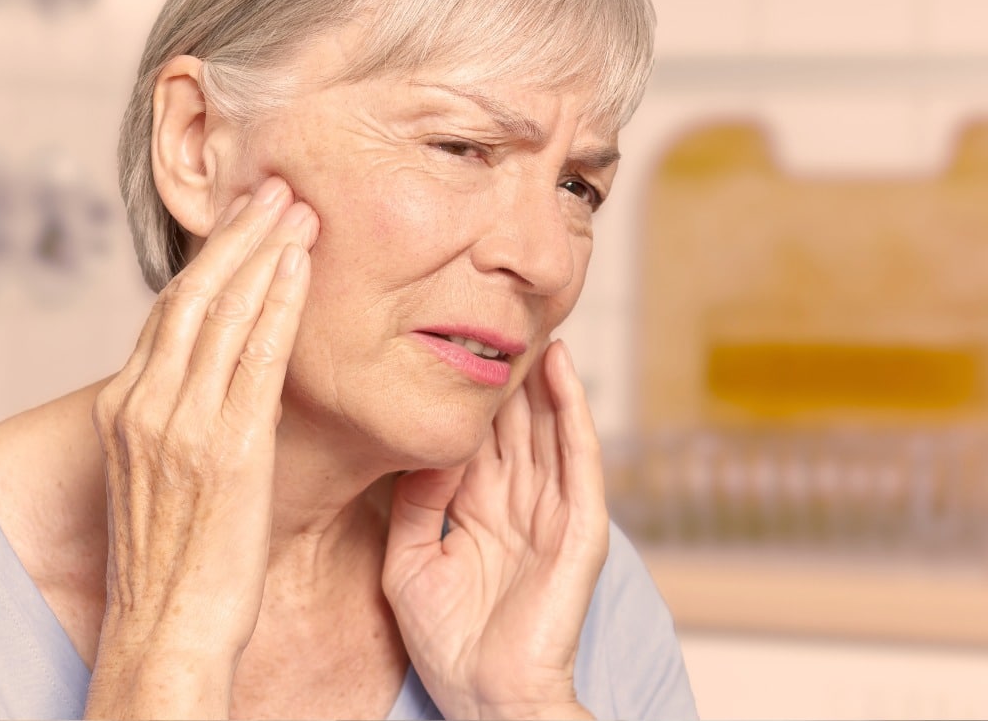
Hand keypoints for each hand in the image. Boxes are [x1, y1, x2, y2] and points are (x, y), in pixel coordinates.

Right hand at [84, 177, 317, 719]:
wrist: (164, 630)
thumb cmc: (173, 561)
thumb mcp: (158, 476)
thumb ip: (180, 419)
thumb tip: (218, 380)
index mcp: (125, 408)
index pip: (168, 312)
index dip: (209, 259)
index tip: (242, 221)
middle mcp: (144, 406)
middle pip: (191, 296)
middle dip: (236, 236)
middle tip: (274, 189)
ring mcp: (181, 425)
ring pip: (222, 312)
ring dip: (263, 252)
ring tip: (297, 209)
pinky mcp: (226, 450)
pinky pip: (255, 358)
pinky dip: (278, 304)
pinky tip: (301, 267)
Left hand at [383, 341, 607, 719]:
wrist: (485, 697)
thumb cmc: (446, 641)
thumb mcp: (410, 562)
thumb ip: (413, 503)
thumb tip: (424, 446)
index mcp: (476, 509)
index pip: (474, 434)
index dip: (465, 387)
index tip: (448, 333)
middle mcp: (515, 501)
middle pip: (511, 420)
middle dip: (505, 367)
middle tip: (493, 305)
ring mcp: (550, 511)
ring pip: (547, 426)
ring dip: (542, 374)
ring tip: (532, 316)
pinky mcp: (578, 527)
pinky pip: (577, 459)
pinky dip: (572, 412)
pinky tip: (561, 371)